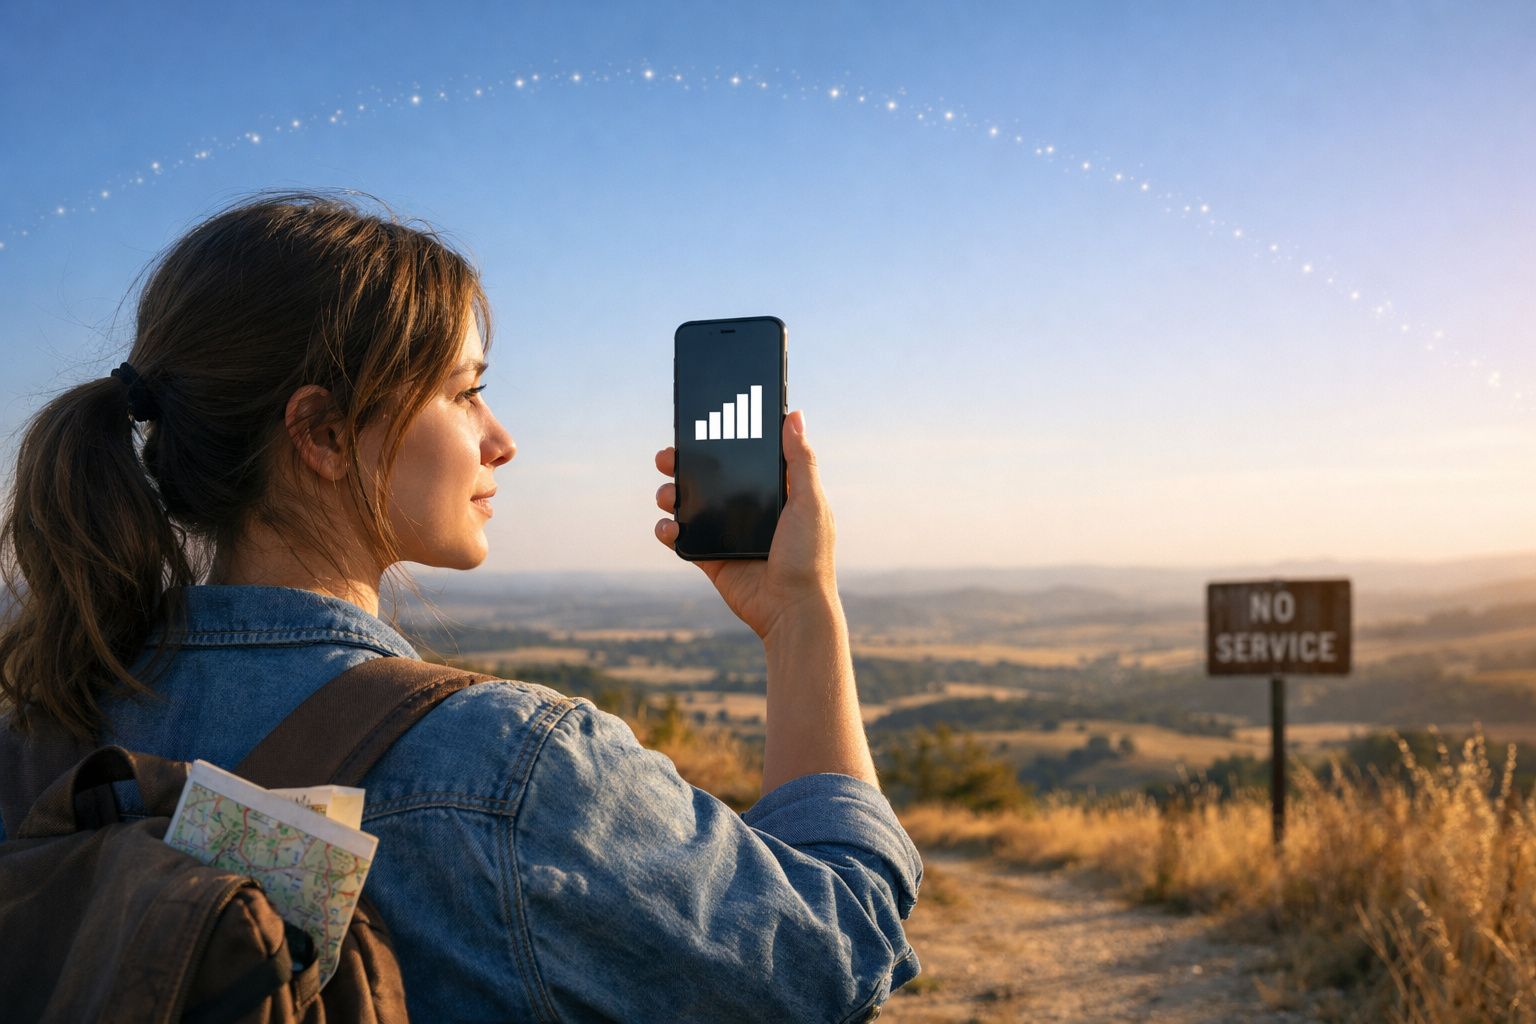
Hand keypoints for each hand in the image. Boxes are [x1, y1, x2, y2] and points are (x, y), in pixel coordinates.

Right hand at [653, 410, 837, 639]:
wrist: (791, 609)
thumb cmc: (809, 557)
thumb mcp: (810, 503)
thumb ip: (800, 461)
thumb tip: (795, 415)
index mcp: (774, 492)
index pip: (743, 457)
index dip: (722, 440)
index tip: (701, 423)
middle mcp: (748, 509)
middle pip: (708, 478)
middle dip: (684, 464)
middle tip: (668, 456)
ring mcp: (726, 533)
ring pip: (689, 504)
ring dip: (670, 493)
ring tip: (666, 493)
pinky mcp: (710, 558)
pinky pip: (681, 538)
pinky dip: (668, 529)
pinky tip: (669, 525)